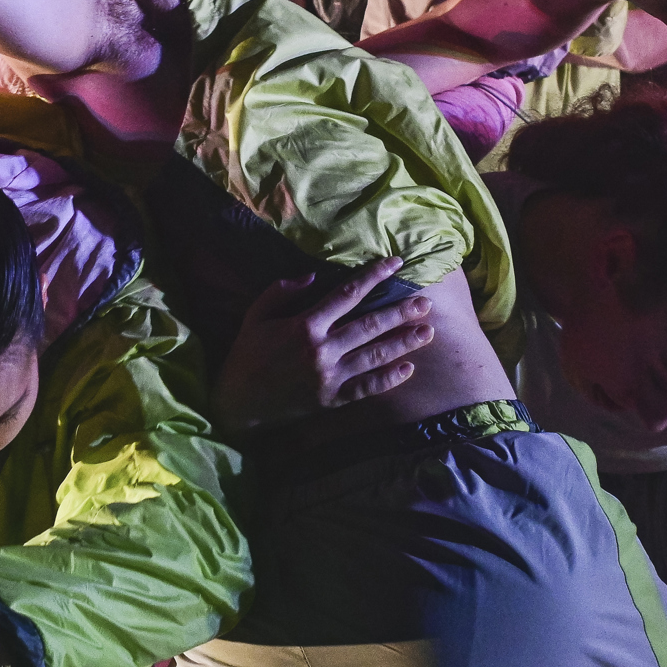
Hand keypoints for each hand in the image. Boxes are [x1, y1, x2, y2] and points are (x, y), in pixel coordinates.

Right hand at [213, 258, 430, 432]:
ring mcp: (329, 377)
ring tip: (428, 332)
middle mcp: (322, 350)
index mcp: (305, 325)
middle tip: (425, 303)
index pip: (347, 294)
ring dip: (404, 343)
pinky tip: (409, 369)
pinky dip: (389, 379)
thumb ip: (281, 291)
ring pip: (375, 356)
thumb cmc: (248, 355)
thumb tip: (312, 275)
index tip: (395, 263)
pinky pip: (366, 388)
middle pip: (370, 326)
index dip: (373, 276)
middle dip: (400, 312)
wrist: (239, 403)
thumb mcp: (256, 316)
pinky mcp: (332, 400)